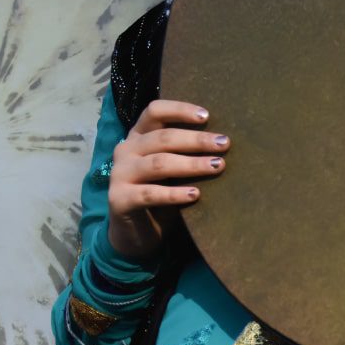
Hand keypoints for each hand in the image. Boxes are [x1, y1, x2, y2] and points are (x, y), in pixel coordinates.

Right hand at [106, 99, 228, 261]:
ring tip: (217, 166)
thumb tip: (223, 142)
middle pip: (162, 138)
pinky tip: (195, 195)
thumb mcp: (170, 170)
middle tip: (224, 144)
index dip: (179, 110)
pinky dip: (174, 194)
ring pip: (158, 163)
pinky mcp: (119, 199)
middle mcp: (125, 150)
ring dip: (190, 164)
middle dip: (196, 139)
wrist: (134, 234)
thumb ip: (183, 154)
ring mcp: (119, 174)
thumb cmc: (159, 195)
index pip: (154, 112)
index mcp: (137, 137)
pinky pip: (150, 194)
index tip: (207, 116)